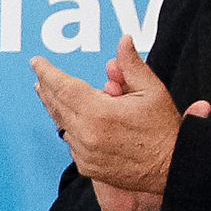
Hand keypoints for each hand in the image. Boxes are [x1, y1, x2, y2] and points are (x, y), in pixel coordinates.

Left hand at [32, 37, 210, 195]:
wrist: (173, 168)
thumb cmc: (164, 130)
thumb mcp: (152, 91)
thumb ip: (131, 65)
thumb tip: (123, 41)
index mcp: (99, 113)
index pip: (64, 87)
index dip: (48, 73)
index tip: (37, 63)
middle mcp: (86, 135)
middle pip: (57, 106)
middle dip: (48, 88)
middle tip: (40, 76)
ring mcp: (84, 154)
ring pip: (63, 124)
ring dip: (59, 108)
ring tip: (52, 94)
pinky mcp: (87, 167)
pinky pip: (72, 142)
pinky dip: (72, 128)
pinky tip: (75, 119)